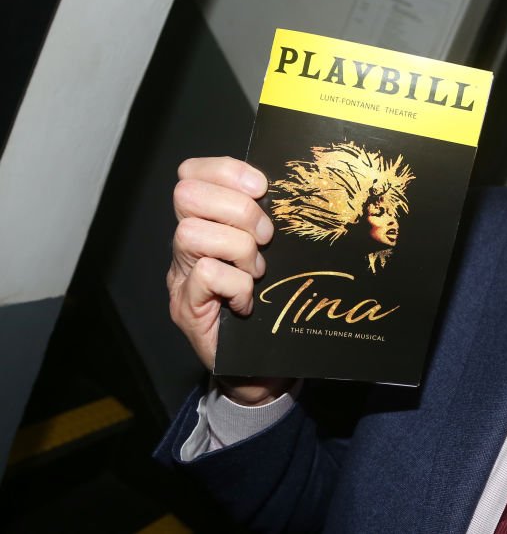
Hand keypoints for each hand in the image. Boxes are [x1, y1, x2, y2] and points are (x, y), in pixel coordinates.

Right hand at [167, 156, 288, 404]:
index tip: (263, 187)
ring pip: (191, 234)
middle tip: (266, 238)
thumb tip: (293, 191)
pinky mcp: (187, 309)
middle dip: (237, 210)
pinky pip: (205, 275)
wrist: (258, 367)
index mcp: (206, 222)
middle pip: (187, 195)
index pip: (192, 173)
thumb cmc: (269, 303)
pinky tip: (248, 299)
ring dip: (238, 249)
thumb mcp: (272, 252)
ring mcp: (181, 277)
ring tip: (257, 272)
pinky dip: (235, 284)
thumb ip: (267, 220)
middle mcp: (186, 245)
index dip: (226, 170)